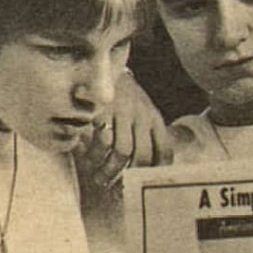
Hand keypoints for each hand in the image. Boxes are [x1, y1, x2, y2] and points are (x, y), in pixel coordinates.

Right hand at [75, 71, 171, 193]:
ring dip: (109, 171)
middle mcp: (142, 115)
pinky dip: (94, 154)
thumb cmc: (122, 96)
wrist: (103, 64)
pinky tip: (88, 157)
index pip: (164, 151)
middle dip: (128, 178)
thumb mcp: (141, 110)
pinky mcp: (103, 109)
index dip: (157, 172)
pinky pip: (102, 140)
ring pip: (121, 152)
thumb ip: (146, 134)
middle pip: (142, 156)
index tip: (145, 185)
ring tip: (100, 178)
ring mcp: (123, 112)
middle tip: (116, 189)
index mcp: (154, 118)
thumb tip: (147, 169)